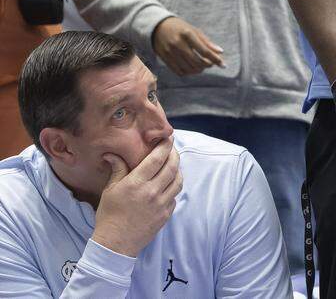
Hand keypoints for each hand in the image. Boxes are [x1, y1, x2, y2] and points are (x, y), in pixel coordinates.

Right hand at [91, 140, 181, 256]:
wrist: (115, 245)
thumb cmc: (109, 216)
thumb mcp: (110, 190)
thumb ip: (117, 169)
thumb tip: (112, 153)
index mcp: (137, 183)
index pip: (157, 158)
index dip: (165, 146)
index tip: (168, 138)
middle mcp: (152, 192)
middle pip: (172, 167)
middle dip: (174, 154)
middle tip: (172, 148)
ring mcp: (161, 204)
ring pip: (178, 181)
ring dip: (177, 170)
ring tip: (172, 165)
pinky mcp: (166, 214)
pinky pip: (175, 196)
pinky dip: (174, 187)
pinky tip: (168, 185)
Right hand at [152, 16, 224, 75]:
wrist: (157, 26)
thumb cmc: (180, 28)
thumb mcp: (194, 30)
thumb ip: (207, 42)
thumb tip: (221, 52)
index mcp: (187, 34)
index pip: (204, 51)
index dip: (215, 59)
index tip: (223, 64)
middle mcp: (178, 43)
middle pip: (197, 61)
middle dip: (207, 65)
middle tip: (211, 64)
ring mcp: (170, 52)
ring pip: (188, 68)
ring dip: (199, 70)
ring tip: (203, 66)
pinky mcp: (164, 58)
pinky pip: (179, 71)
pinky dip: (188, 72)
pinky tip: (192, 69)